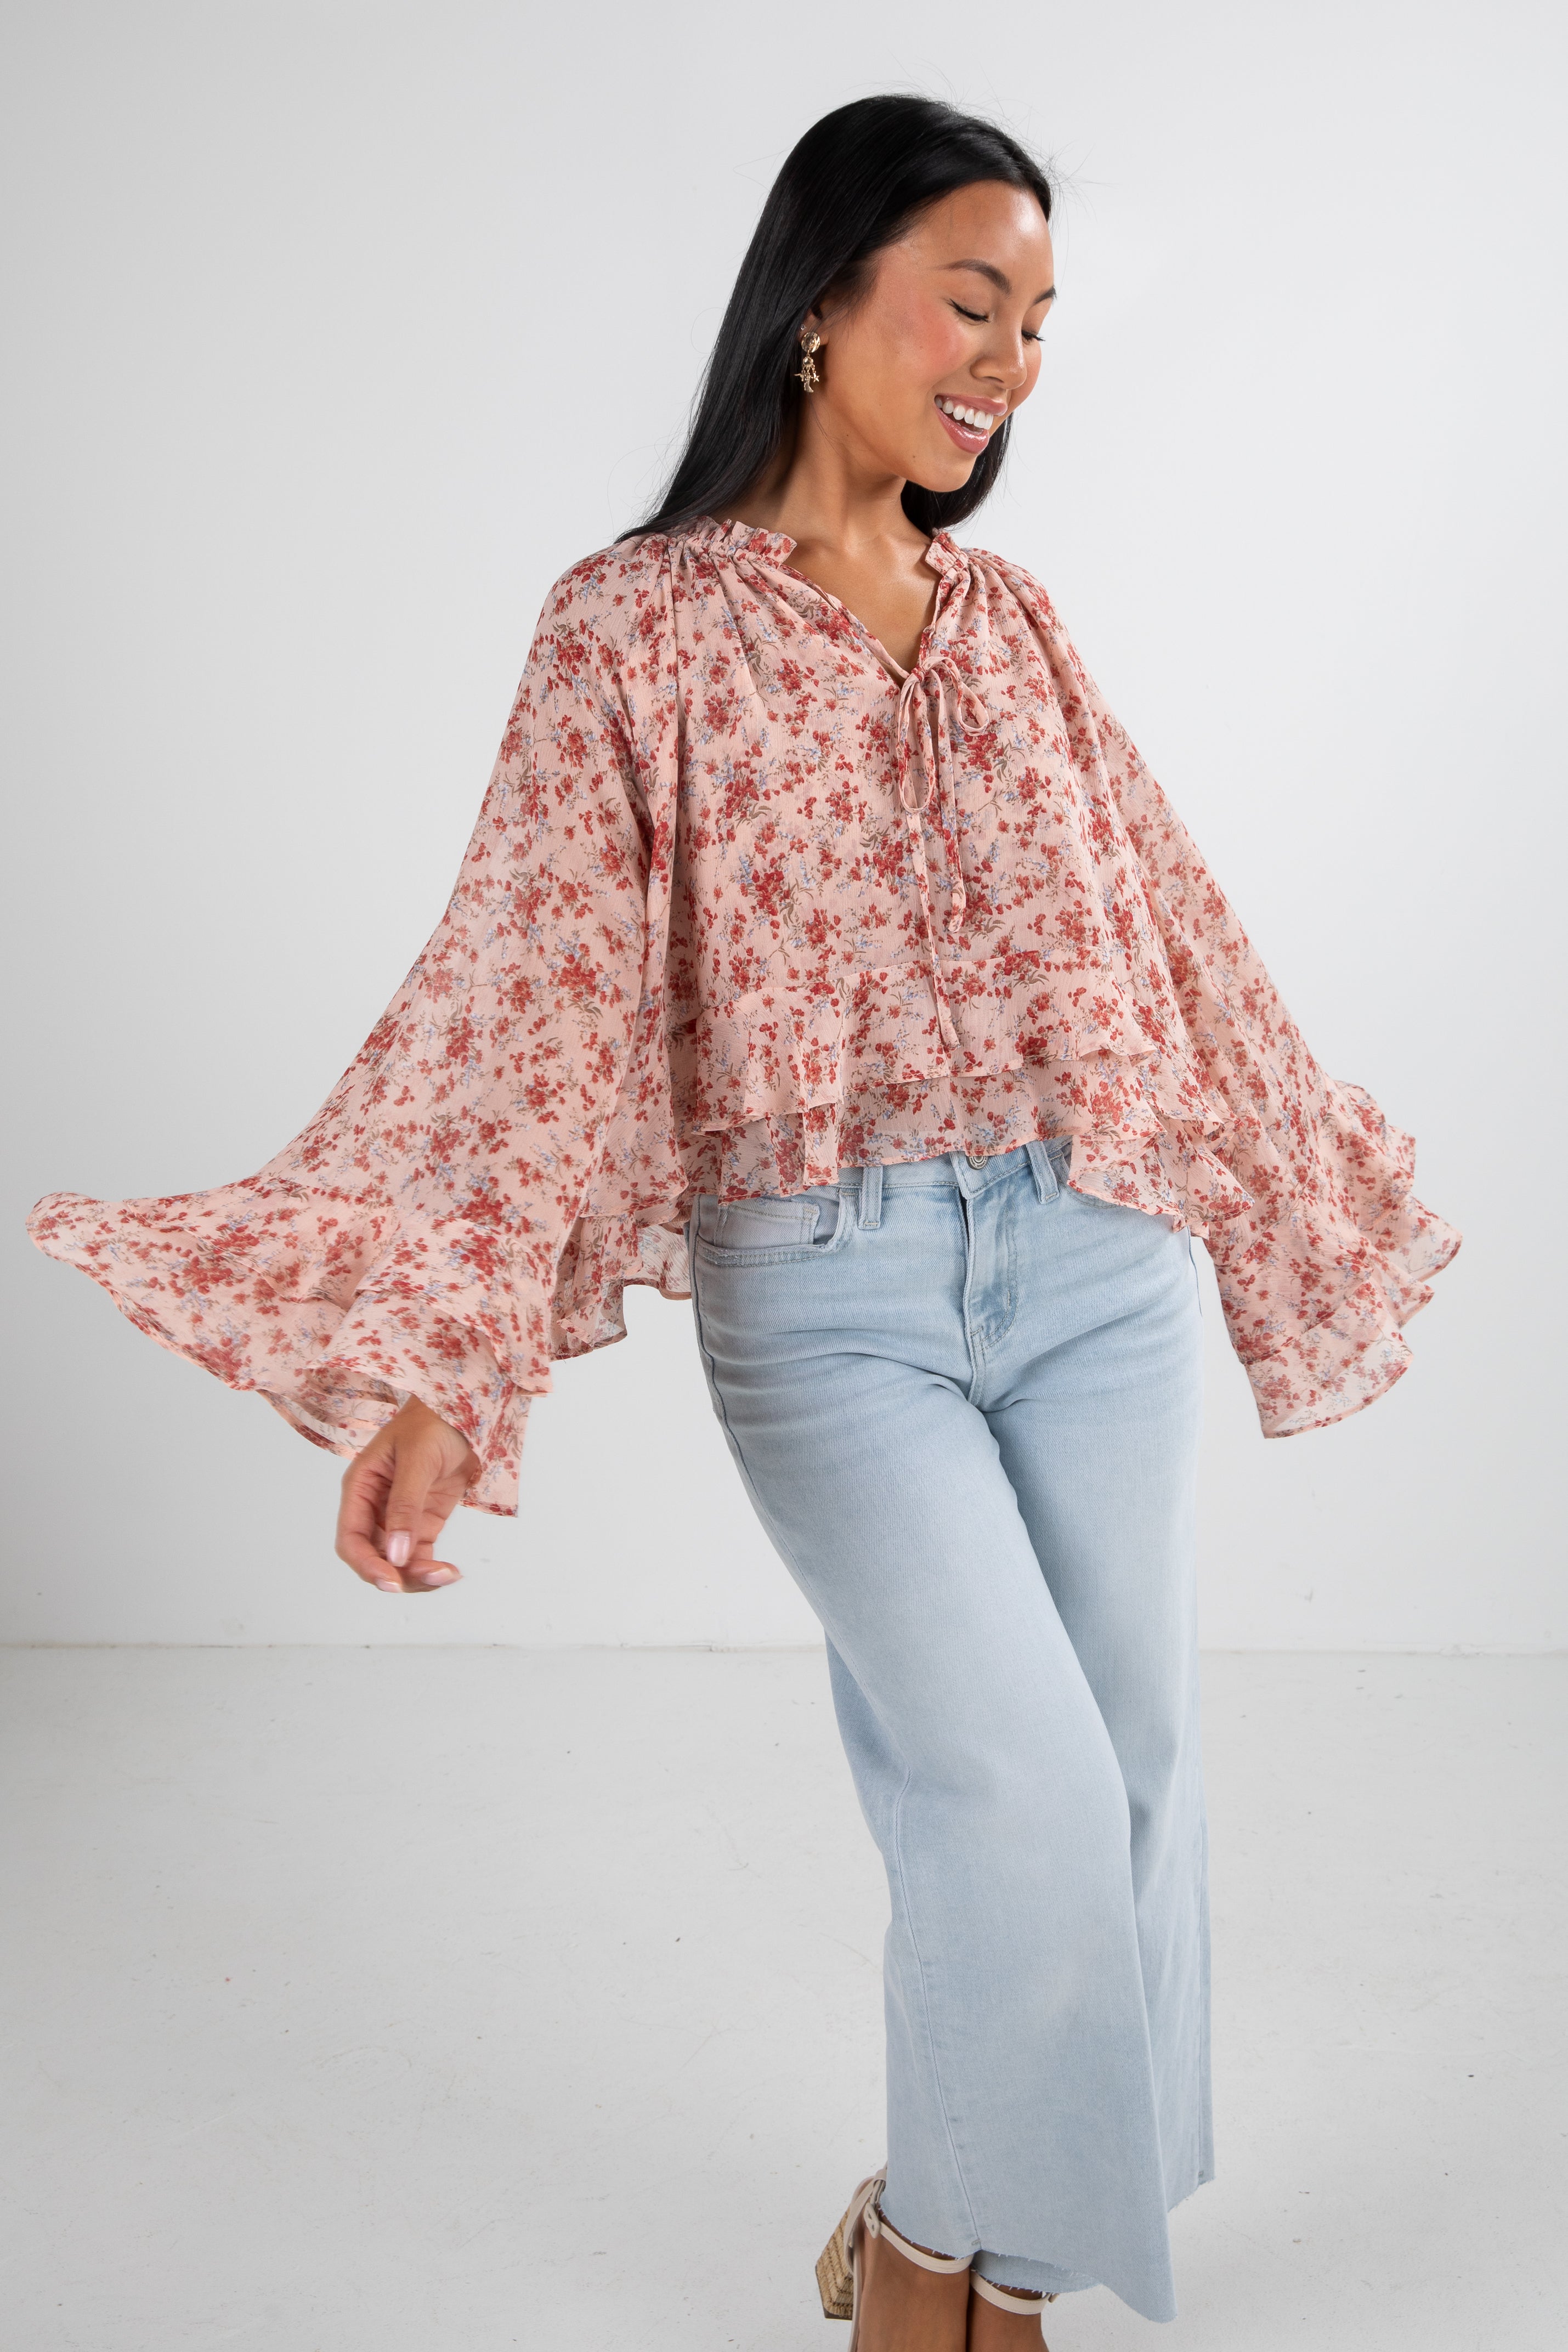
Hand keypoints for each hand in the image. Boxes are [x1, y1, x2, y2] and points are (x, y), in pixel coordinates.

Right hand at [335, 1397, 478, 1593]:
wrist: (464, 1411)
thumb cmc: (433, 1422)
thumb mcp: (417, 1460)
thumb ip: (405, 1506)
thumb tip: (395, 1553)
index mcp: (360, 1488)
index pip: (351, 1539)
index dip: (366, 1565)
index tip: (391, 1581)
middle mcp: (374, 1508)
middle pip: (374, 1557)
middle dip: (398, 1574)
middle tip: (431, 1579)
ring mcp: (399, 1518)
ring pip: (398, 1562)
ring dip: (418, 1576)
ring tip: (448, 1575)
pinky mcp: (424, 1523)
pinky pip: (421, 1556)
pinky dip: (432, 1569)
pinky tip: (451, 1573)